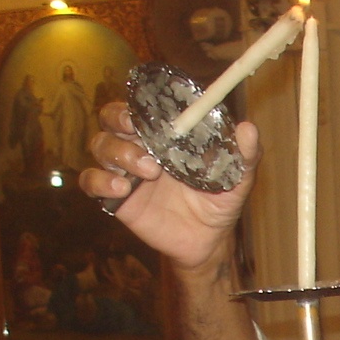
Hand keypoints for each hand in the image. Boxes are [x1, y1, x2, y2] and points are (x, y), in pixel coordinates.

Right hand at [79, 100, 259, 271]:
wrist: (208, 240)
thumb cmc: (219, 200)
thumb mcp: (237, 178)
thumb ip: (244, 155)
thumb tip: (248, 129)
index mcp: (165, 133)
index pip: (141, 103)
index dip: (139, 99)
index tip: (150, 106)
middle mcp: (140, 144)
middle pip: (111, 117)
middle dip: (118, 118)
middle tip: (136, 130)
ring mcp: (125, 169)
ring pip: (101, 145)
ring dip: (119, 153)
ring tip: (148, 171)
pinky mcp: (116, 196)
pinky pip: (91, 182)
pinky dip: (100, 181)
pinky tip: (122, 189)